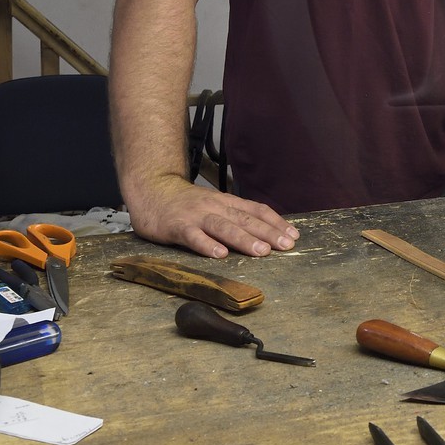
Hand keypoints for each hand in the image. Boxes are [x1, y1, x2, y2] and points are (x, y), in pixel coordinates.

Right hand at [124, 173, 299, 258]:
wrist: (151, 190)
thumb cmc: (186, 203)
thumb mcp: (215, 204)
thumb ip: (234, 215)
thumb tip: (263, 230)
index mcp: (226, 202)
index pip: (256, 210)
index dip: (275, 222)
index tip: (293, 235)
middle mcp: (215, 207)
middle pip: (245, 220)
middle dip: (268, 233)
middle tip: (286, 245)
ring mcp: (196, 216)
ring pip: (223, 227)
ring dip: (244, 240)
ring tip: (262, 251)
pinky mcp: (176, 227)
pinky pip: (193, 237)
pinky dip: (207, 245)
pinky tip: (219, 255)